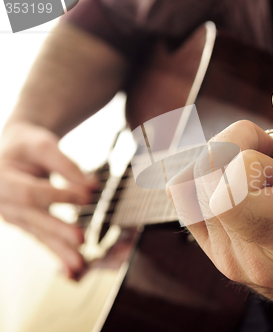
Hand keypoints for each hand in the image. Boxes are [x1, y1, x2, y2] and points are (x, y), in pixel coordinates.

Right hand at [0, 122, 95, 277]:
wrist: (13, 152)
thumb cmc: (27, 146)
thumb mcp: (43, 145)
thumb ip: (66, 165)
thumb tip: (92, 186)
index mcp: (1, 179)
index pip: (30, 191)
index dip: (58, 194)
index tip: (87, 195)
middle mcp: (3, 202)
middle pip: (33, 218)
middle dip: (58, 229)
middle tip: (81, 238)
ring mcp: (14, 216)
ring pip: (39, 234)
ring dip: (60, 250)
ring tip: (79, 265)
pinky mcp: (26, 225)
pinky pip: (42, 240)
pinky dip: (58, 255)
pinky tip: (72, 270)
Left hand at [167, 89, 272, 320]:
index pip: (230, 192)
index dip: (248, 154)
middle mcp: (251, 257)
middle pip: (199, 178)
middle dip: (231, 145)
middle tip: (269, 156)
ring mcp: (229, 260)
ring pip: (185, 187)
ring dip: (217, 161)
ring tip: (254, 168)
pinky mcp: (218, 257)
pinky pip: (186, 202)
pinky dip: (207, 178)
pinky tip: (240, 181)